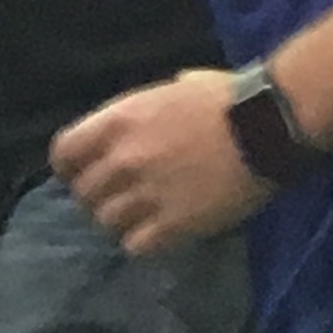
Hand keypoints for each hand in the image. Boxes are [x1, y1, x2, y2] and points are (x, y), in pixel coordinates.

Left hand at [52, 70, 270, 252]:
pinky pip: (135, 245)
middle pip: (84, 193)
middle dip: (99, 197)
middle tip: (121, 198)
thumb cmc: (231, 96)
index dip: (69, 168)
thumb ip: (152, 105)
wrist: (269, 126)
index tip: (80, 174)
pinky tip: (161, 233)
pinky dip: (144, 242)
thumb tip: (159, 102)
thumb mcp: (178, 87)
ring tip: (144, 217)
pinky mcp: (171, 225)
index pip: (63, 153)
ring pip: (106, 222)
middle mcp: (123, 159)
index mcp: (119, 120)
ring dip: (121, 221)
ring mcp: (145, 194)